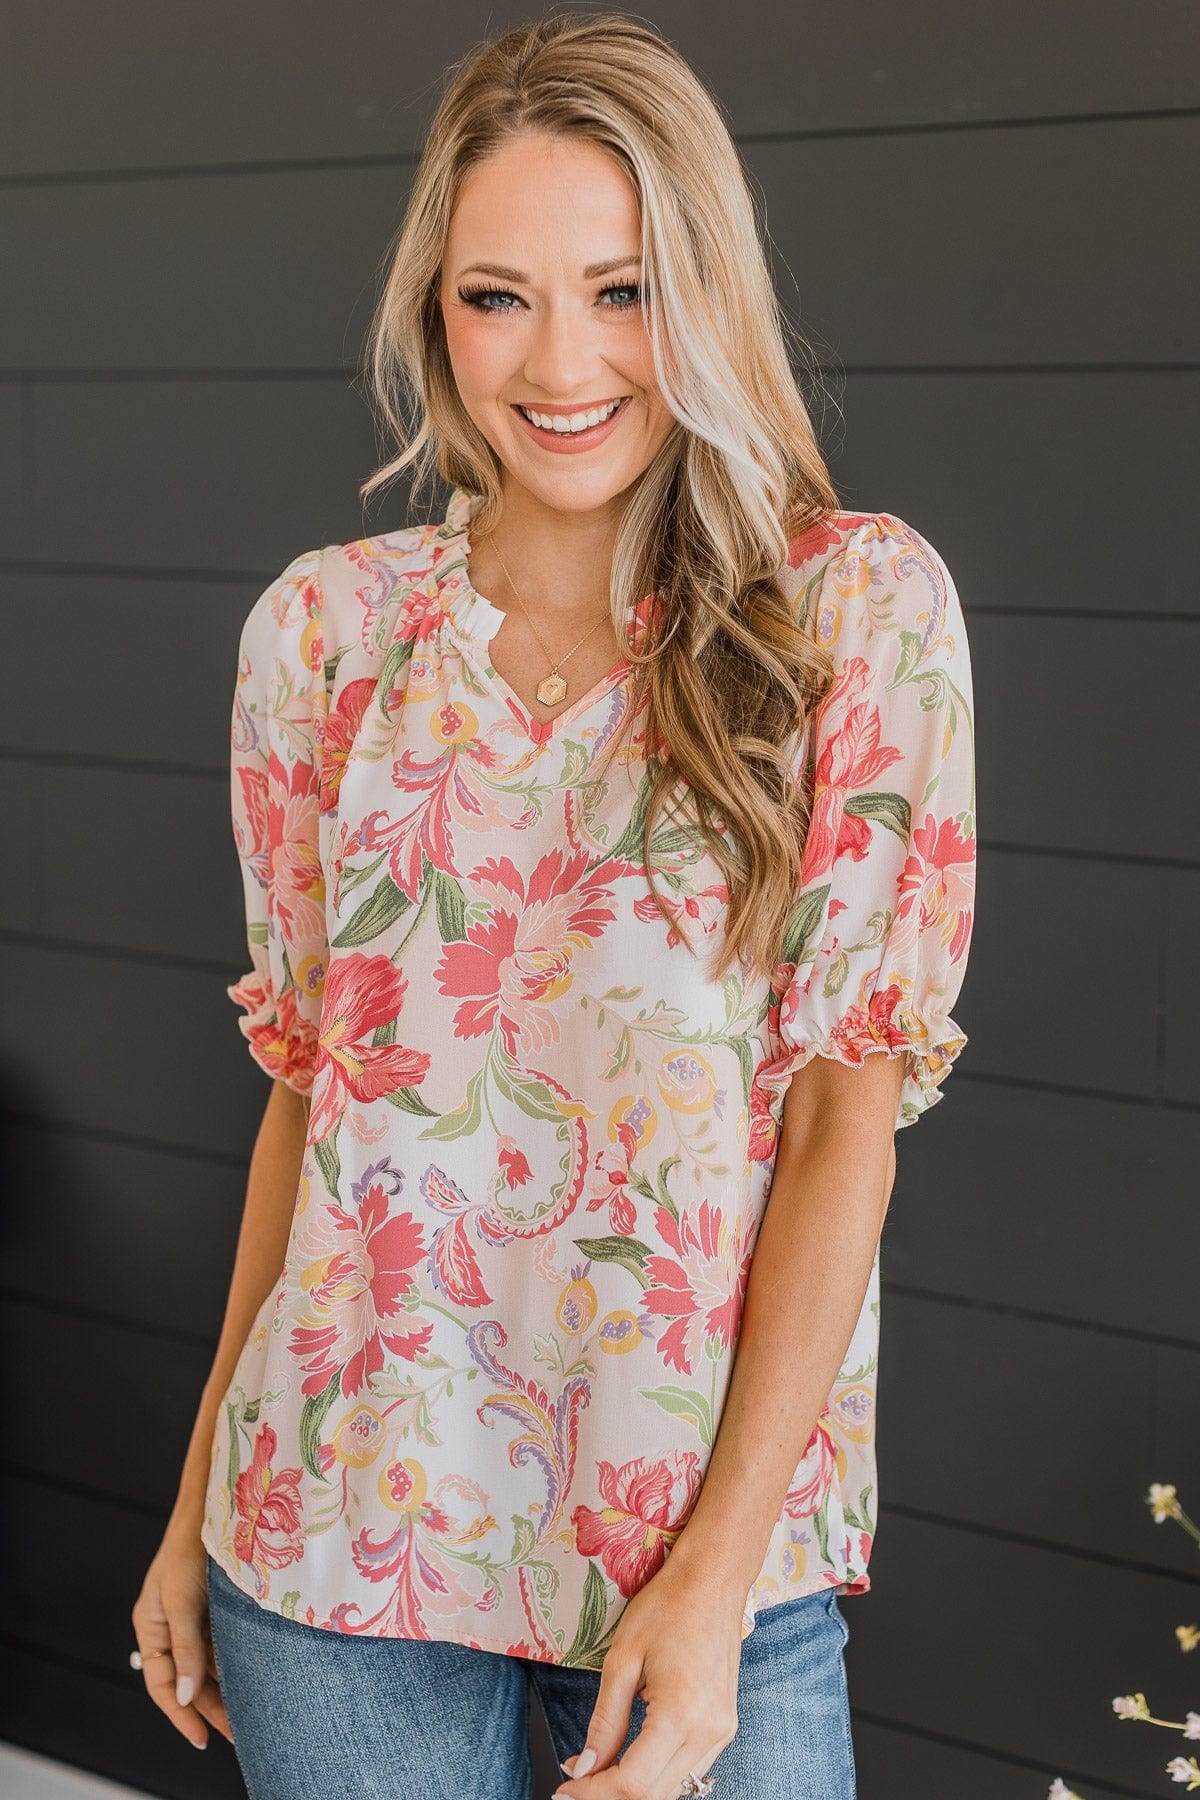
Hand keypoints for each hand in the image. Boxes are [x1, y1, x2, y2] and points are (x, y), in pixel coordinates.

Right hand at [131, 1521, 232, 1749]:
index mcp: (151, 1627)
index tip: (202, 1739)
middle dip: (211, 1708)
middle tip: (239, 1736)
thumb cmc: (191, 1547)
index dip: (181, 1715)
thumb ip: (185, 1648)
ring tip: (252, 1716)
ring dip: (228, 1689)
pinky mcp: (217, 1609)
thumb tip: (187, 1697)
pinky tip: (257, 1680)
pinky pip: (225, 1646)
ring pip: (210, 1666)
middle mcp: (171, 1627)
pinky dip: (237, 1664)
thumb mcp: (182, 1599)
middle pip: (189, 1680)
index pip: (162, 1684)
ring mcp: (195, 1619)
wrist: (218, 1504)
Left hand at [552, 1555, 745, 1799]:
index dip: (594, 1794)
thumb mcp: (622, 1660)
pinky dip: (655, 1774)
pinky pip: (688, 1769)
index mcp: (682, 1714)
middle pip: (653, 1794)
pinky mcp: (725, 1726)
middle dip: (608, 1795)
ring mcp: (722, 1731)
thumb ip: (604, 1722)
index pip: (633, 1783)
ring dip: (632, 1788)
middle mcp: (709, 1732)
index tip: (564, 1790)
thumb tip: (584, 1770)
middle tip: (573, 1783)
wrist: (712, 1579)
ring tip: (595, 1772)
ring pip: (673, 1789)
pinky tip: (627, 1759)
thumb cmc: (666, 1607)